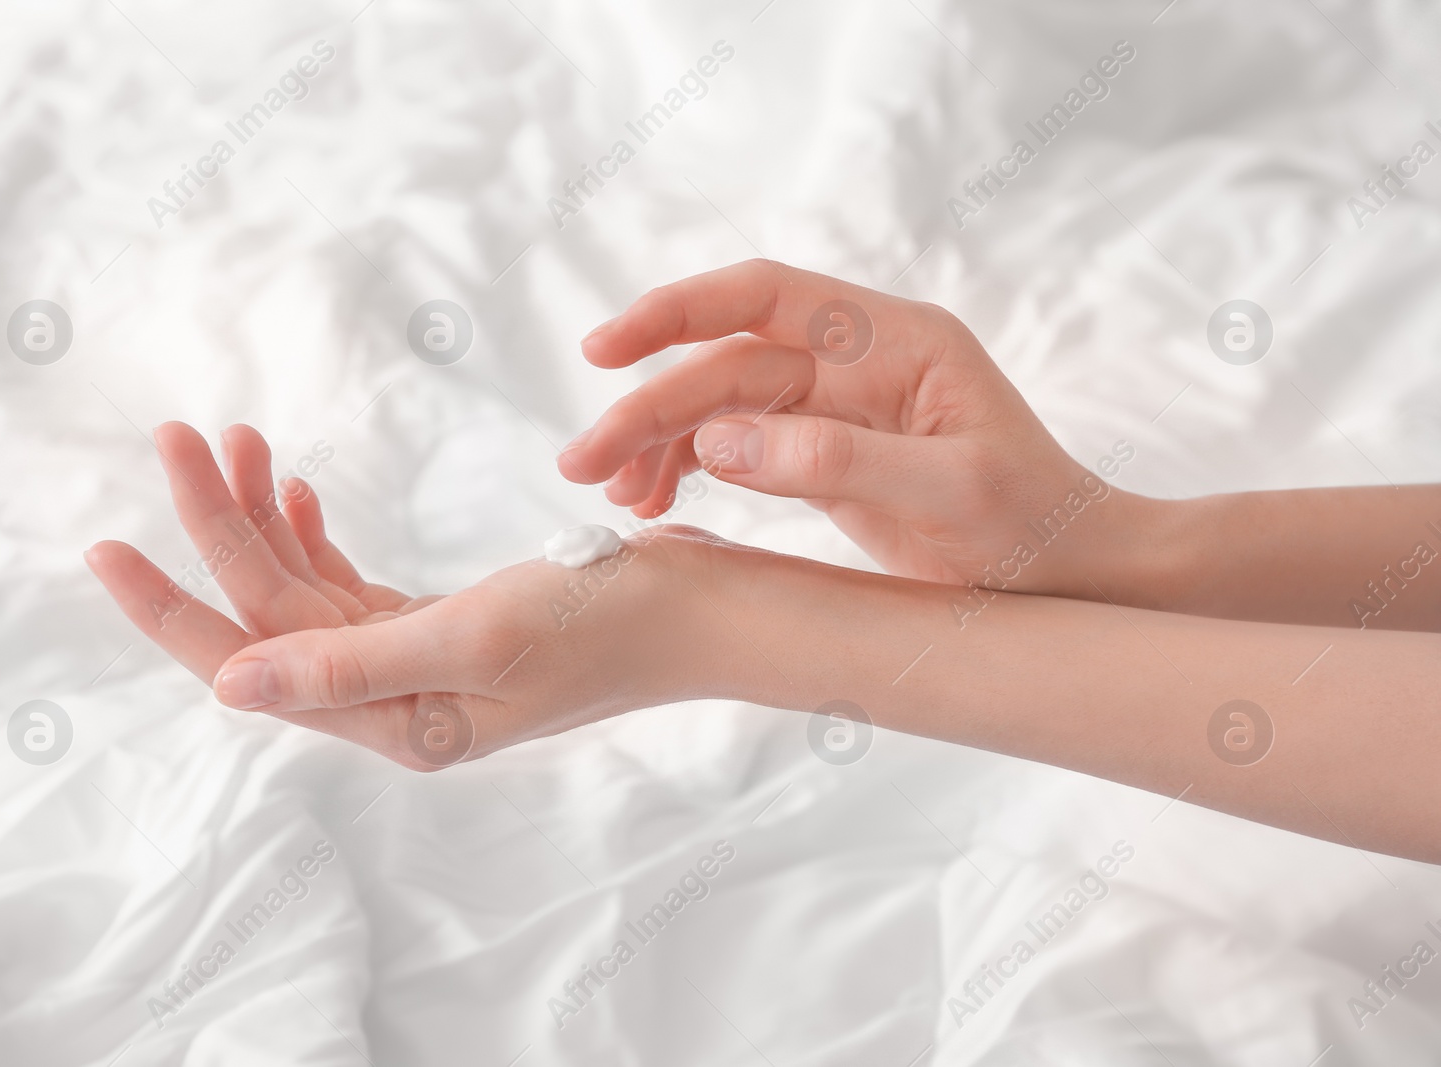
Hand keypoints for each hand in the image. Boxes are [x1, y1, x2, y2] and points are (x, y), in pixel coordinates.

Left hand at [86, 423, 729, 767]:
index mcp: (396, 721)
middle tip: (178, 436)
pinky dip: (317, 532)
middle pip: (274, 612)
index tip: (103, 545)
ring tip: (237, 438)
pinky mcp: (445, 622)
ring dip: (267, 517)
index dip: (174, 608)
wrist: (706, 613)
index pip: (255, 662)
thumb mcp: (476, 640)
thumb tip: (223, 685)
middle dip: (220, 528)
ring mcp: (419, 660)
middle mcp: (396, 700)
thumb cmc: (609, 626)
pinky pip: (351, 581)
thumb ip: (348, 664)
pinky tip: (295, 490)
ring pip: (309, 589)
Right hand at [558, 260, 1153, 599]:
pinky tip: (661, 507)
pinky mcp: (828, 453)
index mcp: (895, 341)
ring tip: (616, 499)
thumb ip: (838, 462)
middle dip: (649, 407)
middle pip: (727, 361)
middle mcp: (860, 360)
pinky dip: (695, 472)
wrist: (1077, 577)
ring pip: (724, 405)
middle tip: (582, 465)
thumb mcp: (950, 494)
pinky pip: (742, 447)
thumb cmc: (1034, 530)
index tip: (605, 351)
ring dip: (662, 445)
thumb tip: (720, 442)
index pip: (765, 297)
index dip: (677, 311)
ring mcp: (841, 406)